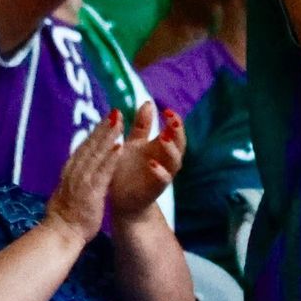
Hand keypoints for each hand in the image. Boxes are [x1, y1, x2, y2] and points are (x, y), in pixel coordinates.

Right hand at [43, 111, 125, 244]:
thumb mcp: (67, 193)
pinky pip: (102, 172)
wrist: (60, 233)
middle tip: (116, 112)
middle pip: (90, 145)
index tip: (107, 120)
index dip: (96, 132)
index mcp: (70, 171)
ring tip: (120, 122)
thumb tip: (76, 171)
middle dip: (104, 128)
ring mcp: (82, 180)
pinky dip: (110, 158)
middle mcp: (74, 171)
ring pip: (96, 153)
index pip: (84, 147)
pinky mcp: (91, 191)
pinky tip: (119, 147)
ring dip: (108, 136)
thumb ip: (73, 180)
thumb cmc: (65, 217)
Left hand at [109, 103, 184, 218]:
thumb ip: (142, 125)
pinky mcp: (154, 189)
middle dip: (178, 131)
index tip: (167, 108)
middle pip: (180, 144)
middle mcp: (164, 160)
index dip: (174, 120)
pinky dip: (159, 172)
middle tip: (172, 118)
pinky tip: (152, 163)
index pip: (174, 131)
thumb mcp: (133, 143)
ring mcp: (161, 174)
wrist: (120, 198)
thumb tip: (148, 102)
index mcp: (159, 147)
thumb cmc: (128, 168)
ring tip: (164, 137)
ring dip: (171, 149)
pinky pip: (162, 181)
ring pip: (175, 161)